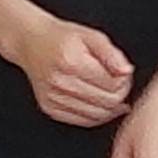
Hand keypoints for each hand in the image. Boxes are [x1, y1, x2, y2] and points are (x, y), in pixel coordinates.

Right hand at [12, 16, 136, 128]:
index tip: (123, 73)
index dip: (124, 81)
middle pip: (107, 102)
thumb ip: (111, 54)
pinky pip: (83, 121)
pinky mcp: (50, 108)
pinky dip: (97, 115)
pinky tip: (100, 103)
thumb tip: (126, 71)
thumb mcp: (91, 35)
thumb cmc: (61, 37)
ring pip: (97, 116)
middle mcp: (60, 82)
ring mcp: (53, 98)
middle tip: (119, 82)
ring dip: (110, 107)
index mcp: (72, 62)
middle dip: (120, 94)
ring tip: (109, 91)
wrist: (30, 42)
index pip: (112, 85)